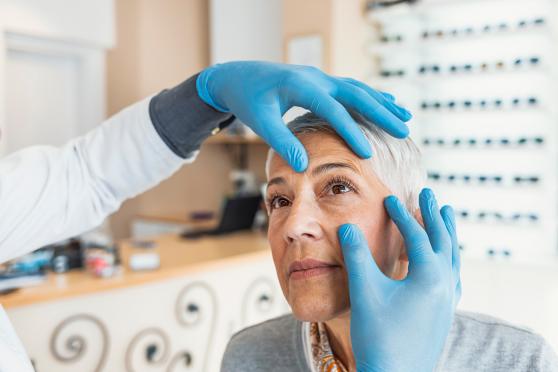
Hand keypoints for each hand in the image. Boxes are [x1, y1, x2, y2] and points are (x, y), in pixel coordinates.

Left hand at [197, 61, 411, 171]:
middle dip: (381, 113)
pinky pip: (351, 88)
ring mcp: (320, 77)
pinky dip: (370, 97)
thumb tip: (304, 166)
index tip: (367, 153)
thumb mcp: (260, 121)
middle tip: (403, 130)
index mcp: (302, 85)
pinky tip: (386, 103)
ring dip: (381, 103)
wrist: (237, 76)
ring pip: (358, 88)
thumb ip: (281, 142)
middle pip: (356, 93)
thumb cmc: (247, 99)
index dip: (350, 131)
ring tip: (405, 118)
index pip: (333, 110)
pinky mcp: (320, 81)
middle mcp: (316, 77)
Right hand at [337, 188, 460, 371]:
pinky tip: (445, 260)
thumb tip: (348, 227)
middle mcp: (446, 284)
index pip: (417, 235)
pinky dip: (448, 258)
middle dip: (433, 214)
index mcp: (430, 276)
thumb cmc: (379, 337)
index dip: (401, 214)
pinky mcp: (445, 313)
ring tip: (446, 215)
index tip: (390, 200)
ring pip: (453, 257)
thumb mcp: (364, 291)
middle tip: (428, 193)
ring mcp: (448, 300)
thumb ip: (356, 255)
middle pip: (443, 239)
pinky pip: (453, 275)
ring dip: (447, 233)